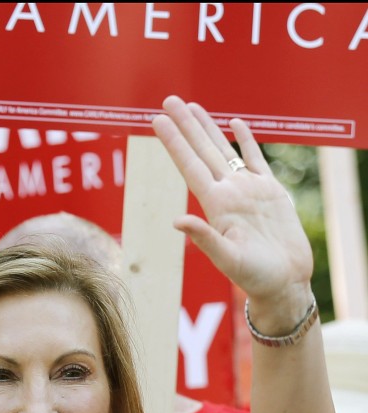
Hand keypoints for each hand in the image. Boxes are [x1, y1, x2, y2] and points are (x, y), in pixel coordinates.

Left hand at [151, 96, 312, 316]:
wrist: (285, 282)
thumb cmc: (256, 277)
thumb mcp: (228, 259)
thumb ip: (205, 238)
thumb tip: (177, 221)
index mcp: (216, 205)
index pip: (189, 166)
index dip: (174, 142)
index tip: (156, 120)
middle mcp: (229, 193)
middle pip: (202, 151)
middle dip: (185, 125)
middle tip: (168, 100)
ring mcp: (248, 190)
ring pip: (224, 150)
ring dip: (208, 128)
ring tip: (192, 107)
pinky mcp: (270, 192)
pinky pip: (255, 159)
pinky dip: (245, 140)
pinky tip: (235, 123)